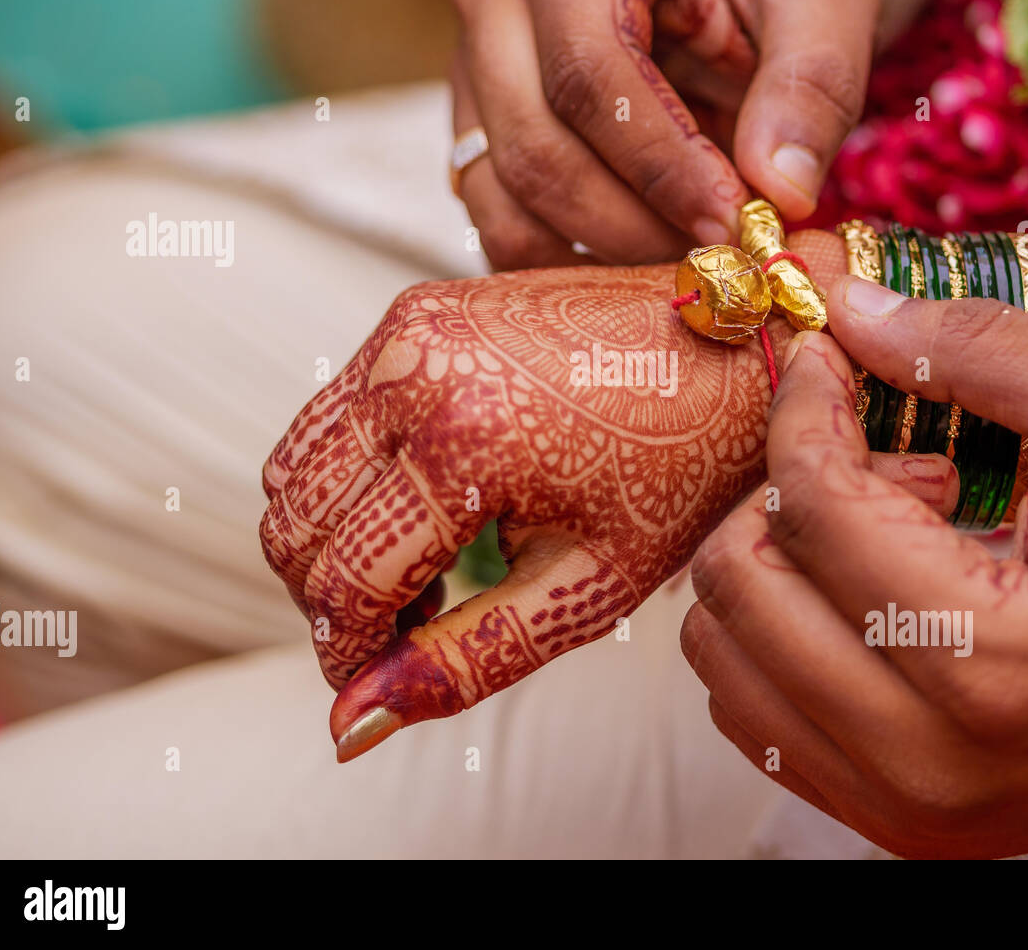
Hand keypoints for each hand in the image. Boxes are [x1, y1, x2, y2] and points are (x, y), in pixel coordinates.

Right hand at [259, 232, 960, 759]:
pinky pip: (331, 414)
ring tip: (423, 567)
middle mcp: (414, 370)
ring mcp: (408, 328)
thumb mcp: (590, 585)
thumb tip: (356, 718)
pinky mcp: (416, 309)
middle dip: (334, 598)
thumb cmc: (681, 465)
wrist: (734, 345)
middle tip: (414, 622)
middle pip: (293, 525)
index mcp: (463, 442)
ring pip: (294, 468)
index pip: (341, 583)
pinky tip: (427, 505)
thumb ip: (467, 657)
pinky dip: (350, 477)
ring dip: (333, 537)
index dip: (349, 652)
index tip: (380, 675)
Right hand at [449, 0, 876, 268]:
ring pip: (506, 195)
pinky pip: (496, 220)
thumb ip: (812, 82)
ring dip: (597, 252)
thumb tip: (782, 192)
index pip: (591, 73)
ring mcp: (472, 61)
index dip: (661, 167)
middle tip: (715, 255)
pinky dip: (562, 260)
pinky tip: (636, 257)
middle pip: (537, 146)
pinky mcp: (474, 122)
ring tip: (682, 252)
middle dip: (633, 225)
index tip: (729, 223)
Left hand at [683, 278, 1027, 857]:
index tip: (829, 359)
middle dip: (788, 491)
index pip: (813, 508)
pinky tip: (862, 598)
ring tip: (882, 541)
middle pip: (741, 582)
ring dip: (777, 564)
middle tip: (888, 470)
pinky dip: (775, 630)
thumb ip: (987, 347)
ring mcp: (895, 803)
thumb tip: (847, 309)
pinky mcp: (882, 818)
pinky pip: (747, 709)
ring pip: (720, 650)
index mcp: (994, 660)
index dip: (803, 405)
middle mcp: (926, 758)